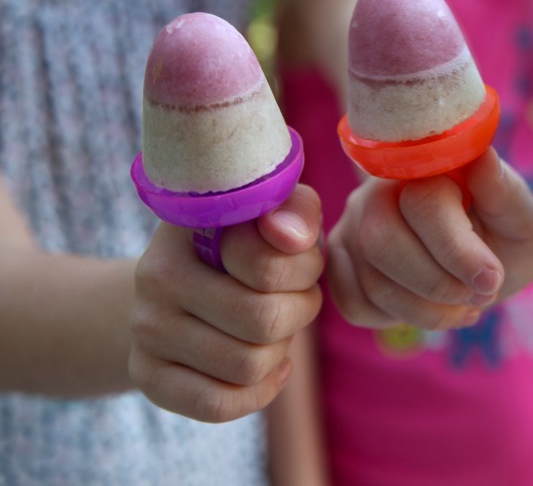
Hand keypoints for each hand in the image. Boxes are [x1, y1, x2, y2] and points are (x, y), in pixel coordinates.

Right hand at [129, 184, 323, 421]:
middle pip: (265, 322)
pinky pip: (218, 405)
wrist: (177, 280)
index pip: (270, 267)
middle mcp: (155, 277)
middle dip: (298, 313)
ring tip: (272, 327)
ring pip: (248, 367)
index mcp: (190, 227)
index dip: (304, 270)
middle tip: (292, 299)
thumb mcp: (275, 216)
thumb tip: (292, 238)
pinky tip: (271, 366)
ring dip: (279, 350)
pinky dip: (259, 391)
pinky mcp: (146, 376)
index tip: (294, 260)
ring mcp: (145, 330)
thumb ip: (297, 210)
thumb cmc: (248, 243)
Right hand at [327, 147, 532, 330]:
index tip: (491, 279)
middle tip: (478, 294)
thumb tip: (483, 158)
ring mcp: (353, 227)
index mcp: (425, 167)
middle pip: (381, 242)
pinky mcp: (342, 264)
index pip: (422, 204)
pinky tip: (433, 309)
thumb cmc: (504, 233)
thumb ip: (502, 191)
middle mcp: (378, 191)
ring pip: (372, 281)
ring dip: (428, 310)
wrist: (485, 264)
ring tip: (465, 304)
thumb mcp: (519, 217)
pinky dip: (401, 319)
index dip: (458, 251)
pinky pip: (355, 305)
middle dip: (438, 284)